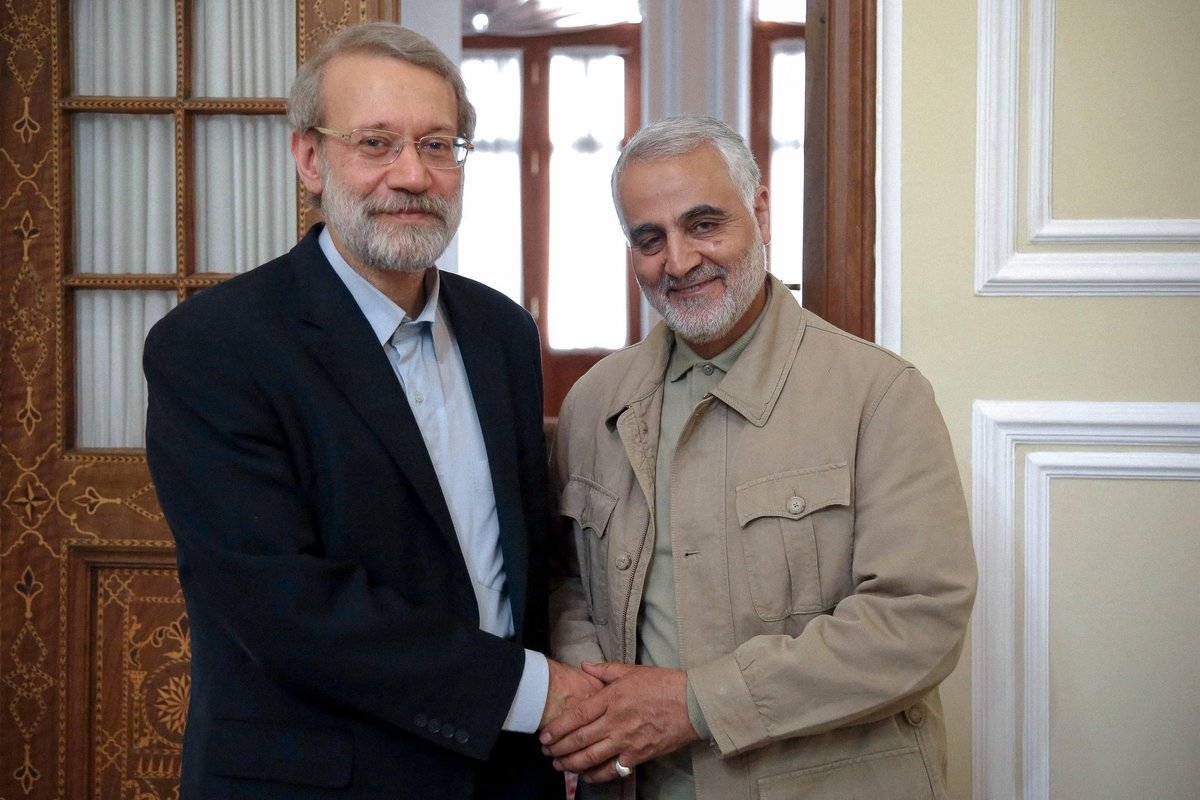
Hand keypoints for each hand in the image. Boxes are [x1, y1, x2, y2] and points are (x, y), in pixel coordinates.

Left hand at [539, 662, 700, 783]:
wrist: (693, 704)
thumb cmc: (664, 684)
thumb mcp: (633, 671)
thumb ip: (605, 670)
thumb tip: (584, 666)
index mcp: (612, 698)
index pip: (577, 715)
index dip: (558, 728)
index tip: (545, 735)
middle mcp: (616, 722)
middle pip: (580, 739)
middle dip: (559, 748)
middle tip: (546, 752)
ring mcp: (627, 741)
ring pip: (591, 757)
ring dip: (571, 763)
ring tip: (559, 765)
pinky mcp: (639, 756)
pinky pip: (612, 770)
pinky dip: (596, 775)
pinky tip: (586, 775)